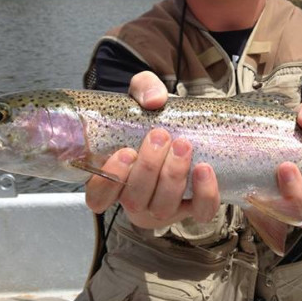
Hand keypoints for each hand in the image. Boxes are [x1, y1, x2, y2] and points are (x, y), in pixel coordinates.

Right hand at [84, 71, 220, 227]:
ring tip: (182, 145)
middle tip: (160, 136)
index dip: (107, 182)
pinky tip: (204, 169)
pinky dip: (204, 194)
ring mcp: (164, 208)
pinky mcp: (194, 208)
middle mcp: (136, 200)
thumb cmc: (155, 117)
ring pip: (163, 207)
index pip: (97, 197)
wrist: (186, 124)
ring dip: (173, 176)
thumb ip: (143, 88)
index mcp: (114, 179)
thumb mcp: (143, 96)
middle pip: (134, 199)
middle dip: (148, 168)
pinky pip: (200, 212)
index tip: (125, 152)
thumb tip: (154, 100)